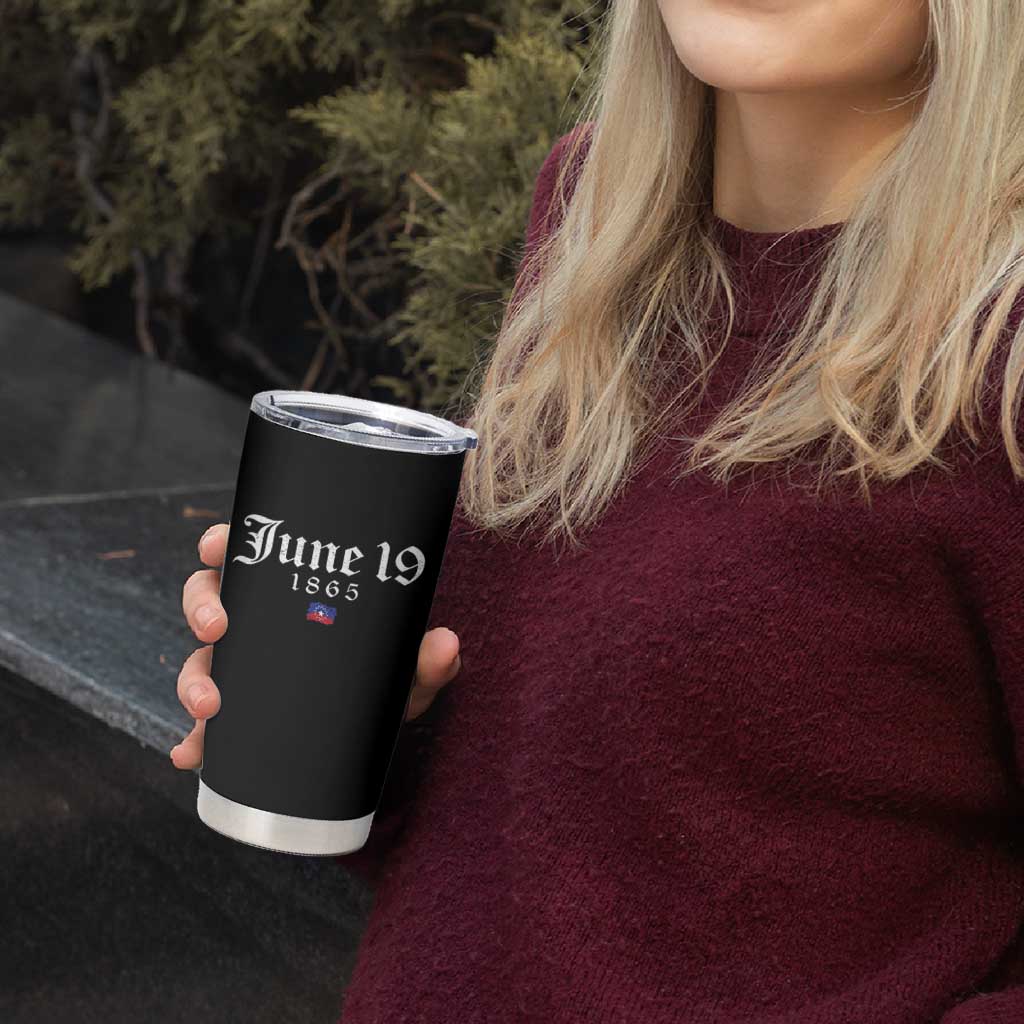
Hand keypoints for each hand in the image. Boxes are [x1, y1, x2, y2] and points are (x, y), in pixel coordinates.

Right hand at [169, 522, 461, 768]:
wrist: (380, 722)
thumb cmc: (387, 676)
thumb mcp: (407, 666)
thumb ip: (427, 658)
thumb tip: (447, 644)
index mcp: (288, 593)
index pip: (247, 555)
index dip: (222, 544)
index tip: (217, 546)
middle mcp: (258, 624)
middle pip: (207, 600)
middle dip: (202, 610)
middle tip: (217, 629)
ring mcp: (244, 668)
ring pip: (199, 660)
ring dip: (192, 680)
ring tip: (208, 706)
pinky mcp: (240, 716)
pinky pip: (205, 726)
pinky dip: (193, 740)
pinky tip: (190, 755)